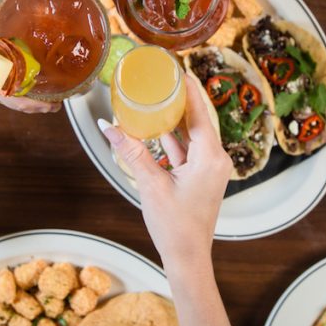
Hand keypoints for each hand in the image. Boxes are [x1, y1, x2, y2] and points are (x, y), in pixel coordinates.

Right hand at [99, 75, 231, 265]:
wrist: (187, 258)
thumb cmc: (174, 225)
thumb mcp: (150, 184)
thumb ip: (131, 151)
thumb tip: (108, 126)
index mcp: (210, 156)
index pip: (200, 111)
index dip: (189, 87)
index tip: (178, 68)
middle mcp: (216, 158)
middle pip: (197, 119)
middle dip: (180, 99)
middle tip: (163, 78)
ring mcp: (210, 168)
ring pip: (192, 134)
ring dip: (174, 119)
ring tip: (157, 96)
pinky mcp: (203, 177)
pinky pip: (189, 150)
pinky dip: (173, 139)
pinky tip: (156, 127)